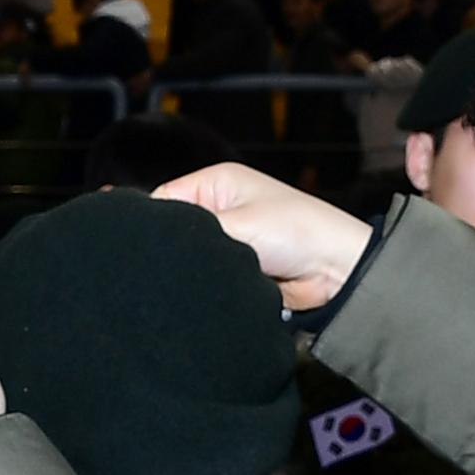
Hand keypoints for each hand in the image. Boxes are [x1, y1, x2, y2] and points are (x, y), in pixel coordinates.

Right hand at [152, 163, 376, 312]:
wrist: (336, 270)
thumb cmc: (298, 231)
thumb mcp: (239, 224)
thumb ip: (192, 233)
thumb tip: (153, 243)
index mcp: (216, 183)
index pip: (162, 200)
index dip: (149, 223)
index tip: (138, 246)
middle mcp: (219, 208)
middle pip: (174, 231)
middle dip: (172, 249)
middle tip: (163, 266)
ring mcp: (227, 240)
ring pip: (190, 258)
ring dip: (193, 270)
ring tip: (188, 278)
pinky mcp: (235, 269)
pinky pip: (207, 278)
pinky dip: (205, 285)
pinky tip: (200, 291)